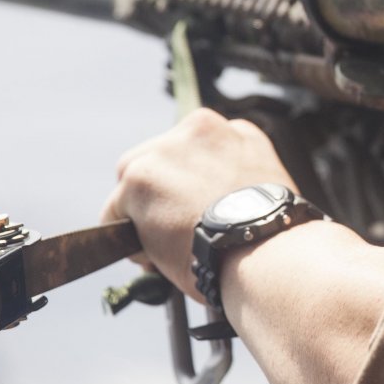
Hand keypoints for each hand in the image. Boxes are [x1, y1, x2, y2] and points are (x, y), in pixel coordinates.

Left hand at [100, 109, 297, 298]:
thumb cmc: (268, 234)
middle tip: (175, 231)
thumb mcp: (263, 185)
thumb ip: (234, 174)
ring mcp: (165, 151)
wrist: (264, 250)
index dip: (188, 187)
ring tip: (166, 246)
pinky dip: (127, 237)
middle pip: (156, 160)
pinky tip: (154, 254)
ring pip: (133, 185)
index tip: (195, 211)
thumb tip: (209, 199)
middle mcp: (196, 129)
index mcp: (232, 131)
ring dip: (142, 215)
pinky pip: (115, 212)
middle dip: (159, 195)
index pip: (191, 154)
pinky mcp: (140, 178)